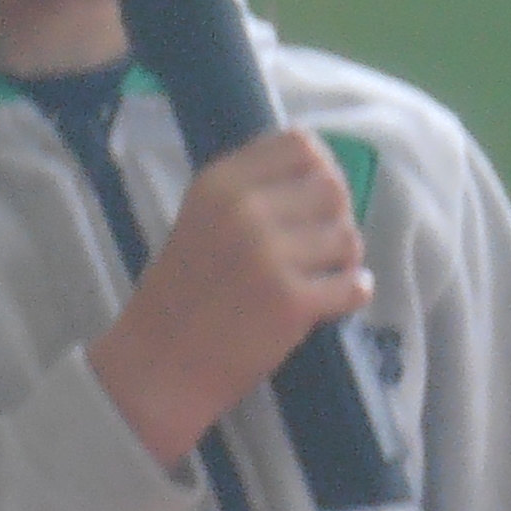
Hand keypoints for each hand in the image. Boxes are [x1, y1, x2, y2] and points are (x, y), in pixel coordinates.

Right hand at [85, 128, 367, 468]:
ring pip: (348, 236)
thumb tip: (322, 176)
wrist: (157, 366)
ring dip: (345, 258)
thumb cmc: (180, 297)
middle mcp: (245, 210)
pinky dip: (354, 293)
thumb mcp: (200, 221)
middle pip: (332, 187)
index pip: (300, 144)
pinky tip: (335, 301)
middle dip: (338, 215)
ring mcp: (270, 256)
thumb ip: (248, 194)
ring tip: (325, 276)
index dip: (322, 168)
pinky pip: (354, 285)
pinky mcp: (292, 302)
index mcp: (219, 184)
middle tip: (324, 245)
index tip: (317, 198)